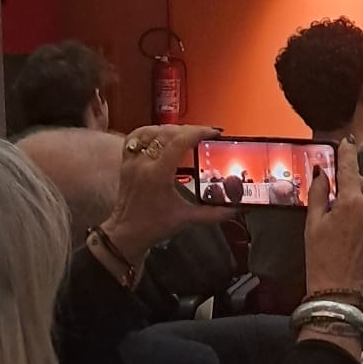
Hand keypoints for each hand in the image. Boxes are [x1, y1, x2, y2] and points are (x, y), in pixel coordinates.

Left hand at [98, 124, 220, 264]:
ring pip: (151, 131)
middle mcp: (143, 163)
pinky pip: (135, 138)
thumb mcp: (187, 219)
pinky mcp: (126, 162)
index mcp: (157, 175)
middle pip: (167, 133)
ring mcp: (132, 161)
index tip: (213, 133)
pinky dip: (150, 132)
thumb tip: (235, 209)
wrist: (127, 234)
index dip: (198, 132)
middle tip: (205, 135)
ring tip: (186, 134)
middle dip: (189, 130)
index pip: (178, 142)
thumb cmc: (153, 226)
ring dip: (171, 129)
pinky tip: (161, 135)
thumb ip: (214, 213)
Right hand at [303, 137, 362, 299]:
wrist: (339, 288)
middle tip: (337, 199)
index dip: (348, 153)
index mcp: (350, 202)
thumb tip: (321, 173)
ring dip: (362, 202)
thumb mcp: (313, 223)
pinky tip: (356, 233)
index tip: (348, 142)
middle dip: (352, 185)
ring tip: (345, 222)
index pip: (350, 169)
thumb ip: (319, 193)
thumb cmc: (321, 256)